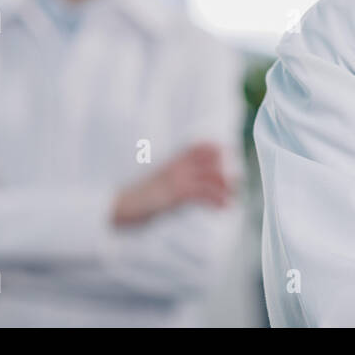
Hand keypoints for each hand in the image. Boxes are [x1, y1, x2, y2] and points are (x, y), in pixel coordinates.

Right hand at [112, 142, 235, 227]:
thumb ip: (175, 180)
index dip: (216, 150)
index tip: (229, 159)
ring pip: (209, 176)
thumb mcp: (159, 184)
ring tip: (234, 198)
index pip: (198, 147)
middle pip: (209, 159)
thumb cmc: (138, 199)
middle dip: (226, 170)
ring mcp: (175, 179)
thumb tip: (193, 186)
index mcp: (172, 162)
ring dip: (225, 187)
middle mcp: (176, 166)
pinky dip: (216, 200)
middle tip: (236, 183)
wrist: (118, 207)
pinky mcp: (173, 194)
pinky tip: (224, 207)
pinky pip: (201, 193)